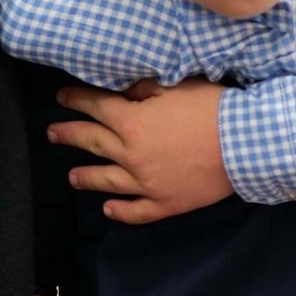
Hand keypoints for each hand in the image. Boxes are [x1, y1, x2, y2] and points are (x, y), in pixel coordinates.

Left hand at [50, 78, 231, 222]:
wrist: (244, 144)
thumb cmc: (212, 108)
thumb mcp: (176, 84)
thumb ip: (144, 87)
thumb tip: (124, 89)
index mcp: (131, 121)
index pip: (95, 106)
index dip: (76, 99)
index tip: (62, 96)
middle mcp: (130, 154)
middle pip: (91, 142)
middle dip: (68, 135)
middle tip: (51, 133)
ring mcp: (146, 183)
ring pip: (106, 181)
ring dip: (85, 176)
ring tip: (71, 176)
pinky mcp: (165, 204)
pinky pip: (135, 211)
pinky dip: (119, 211)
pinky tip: (108, 210)